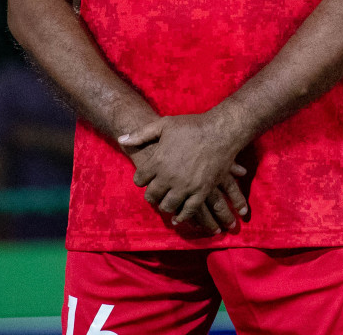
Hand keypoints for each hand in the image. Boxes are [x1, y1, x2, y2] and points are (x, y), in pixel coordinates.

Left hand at [119, 113, 251, 233]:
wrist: (221, 132)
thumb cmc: (192, 126)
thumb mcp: (165, 125)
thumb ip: (141, 134)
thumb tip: (121, 139)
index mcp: (158, 161)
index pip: (139, 179)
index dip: (141, 179)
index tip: (146, 178)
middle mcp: (169, 177)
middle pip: (152, 195)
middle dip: (152, 194)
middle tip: (155, 192)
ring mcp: (185, 186)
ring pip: (168, 205)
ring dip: (165, 205)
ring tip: (167, 202)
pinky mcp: (201, 191)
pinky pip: (189, 210)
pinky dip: (182, 216)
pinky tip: (178, 217)